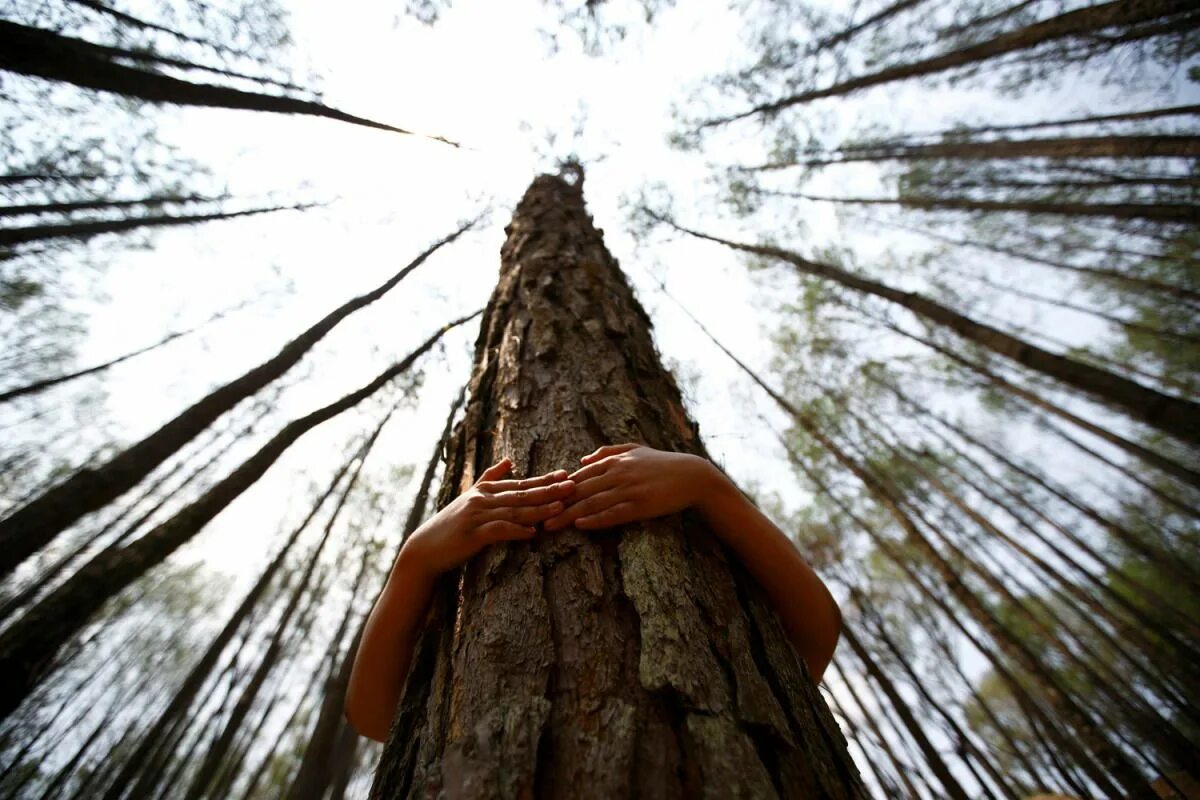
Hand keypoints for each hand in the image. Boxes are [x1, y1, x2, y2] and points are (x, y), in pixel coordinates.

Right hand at [399, 458, 574, 579]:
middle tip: (572, 485)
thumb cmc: (451, 524)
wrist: (426, 548)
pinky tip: (532, 532)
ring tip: (560, 507)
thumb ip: (490, 477)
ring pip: (514, 511)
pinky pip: (499, 530)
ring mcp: (477, 515)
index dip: (544, 479)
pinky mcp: (472, 534)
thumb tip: (509, 459)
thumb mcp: (470, 495)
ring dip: (539, 509)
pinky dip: (516, 530)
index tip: (566, 474)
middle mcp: (482, 499)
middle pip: (522, 494)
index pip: (521, 483)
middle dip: (549, 490)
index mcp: (485, 489)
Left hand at [544, 443, 715, 530]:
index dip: (558, 488)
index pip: (579, 475)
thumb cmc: (662, 463)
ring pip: (592, 504)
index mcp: (615, 461)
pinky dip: (596, 520)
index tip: (539, 498)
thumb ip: (608, 452)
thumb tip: (582, 459)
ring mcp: (629, 490)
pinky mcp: (641, 505)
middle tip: (534, 515)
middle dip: (556, 504)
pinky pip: (614, 514)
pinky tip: (581, 526)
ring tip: (549, 526)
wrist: (692, 475)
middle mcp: (618, 473)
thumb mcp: (635, 449)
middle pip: (580, 491)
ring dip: (569, 516)